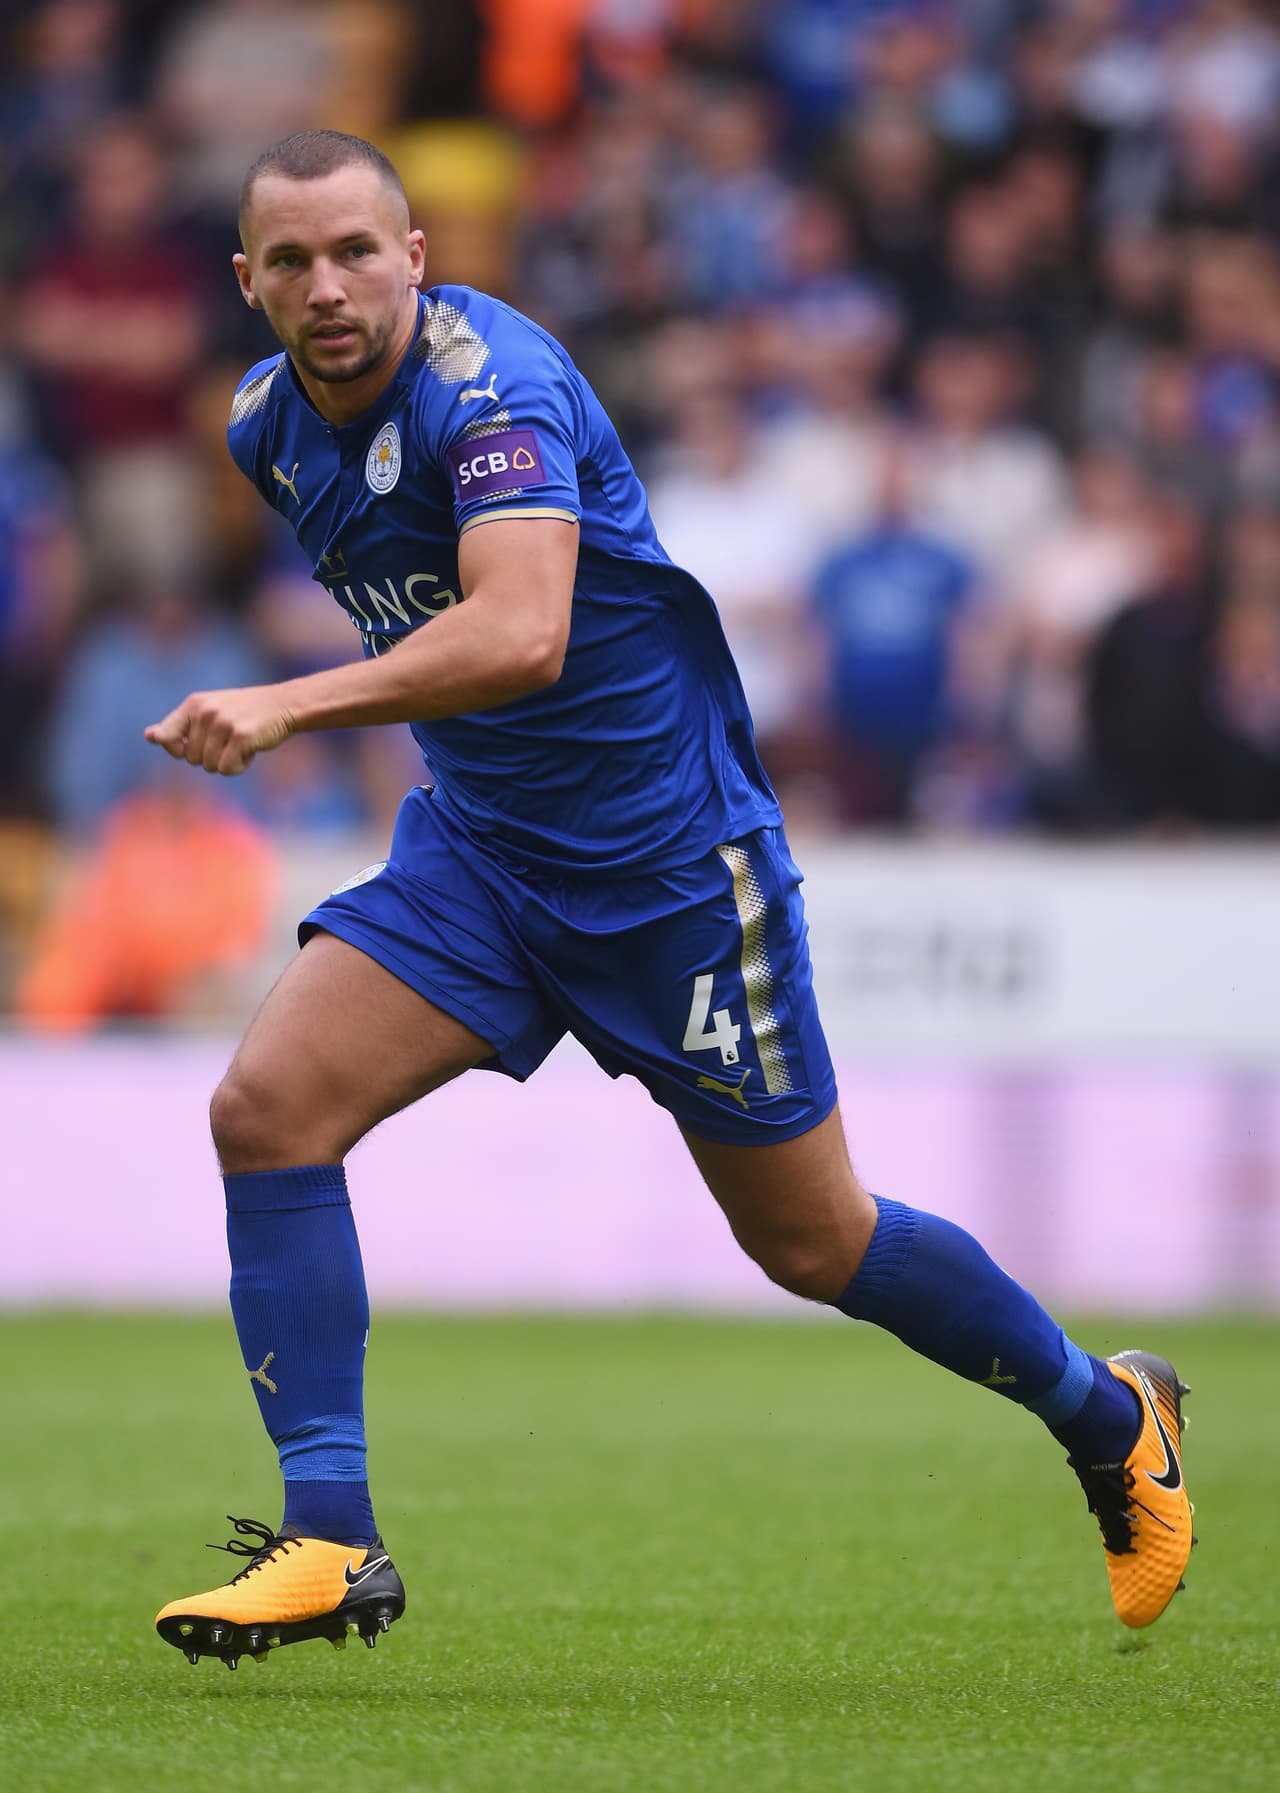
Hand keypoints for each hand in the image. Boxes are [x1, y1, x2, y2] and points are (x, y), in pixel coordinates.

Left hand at [145, 686, 295, 775]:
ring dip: (226, 762)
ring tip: (241, 744)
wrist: (283, 705)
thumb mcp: (209, 712)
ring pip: (209, 766)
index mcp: (193, 704)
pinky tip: (250, 751)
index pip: (166, 736)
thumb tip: (149, 736)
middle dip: (210, 756)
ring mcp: (223, 723)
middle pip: (191, 758)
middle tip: (230, 739)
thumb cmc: (244, 712)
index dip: (178, 749)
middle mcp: (205, 711)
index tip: (193, 745)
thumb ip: (180, 726)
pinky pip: (226, 769)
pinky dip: (239, 767)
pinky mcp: (241, 737)